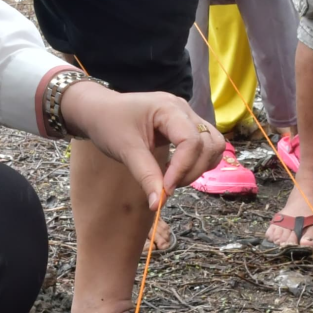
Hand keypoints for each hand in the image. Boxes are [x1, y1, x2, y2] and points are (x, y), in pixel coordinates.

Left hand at [60, 83, 224, 212]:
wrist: (99, 110)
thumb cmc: (109, 124)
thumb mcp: (125, 150)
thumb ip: (145, 175)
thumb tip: (157, 204)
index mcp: (168, 108)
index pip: (191, 140)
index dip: (183, 168)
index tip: (166, 188)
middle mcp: (184, 110)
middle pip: (209, 143)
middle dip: (192, 170)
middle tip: (168, 186)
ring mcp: (187, 117)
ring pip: (214, 144)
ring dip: (200, 166)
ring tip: (174, 178)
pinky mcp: (186, 127)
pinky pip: (206, 145)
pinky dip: (198, 162)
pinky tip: (177, 170)